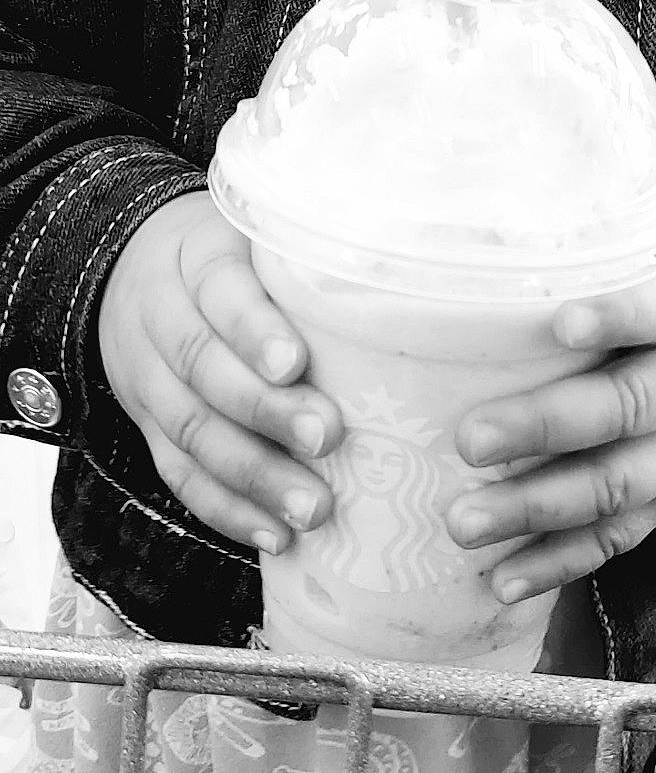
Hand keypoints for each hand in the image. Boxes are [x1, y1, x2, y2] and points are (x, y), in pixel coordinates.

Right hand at [97, 192, 342, 553]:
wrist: (134, 274)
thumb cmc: (234, 258)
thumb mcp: (259, 237)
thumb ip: (311, 264)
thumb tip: (404, 293)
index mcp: (197, 257)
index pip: (220, 290)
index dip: (254, 330)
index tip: (295, 363)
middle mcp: (163, 317)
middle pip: (203, 367)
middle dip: (266, 411)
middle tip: (329, 437)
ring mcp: (149, 378)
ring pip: (191, 431)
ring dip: (253, 477)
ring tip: (312, 508)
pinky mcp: (148, 428)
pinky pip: (180, 475)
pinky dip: (227, 510)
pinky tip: (274, 535)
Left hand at [444, 254, 655, 601]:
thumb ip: (607, 275)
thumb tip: (483, 268)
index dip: (616, 315)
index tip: (562, 322)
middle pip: (628, 407)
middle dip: (546, 426)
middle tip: (470, 439)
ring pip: (616, 484)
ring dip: (537, 507)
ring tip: (464, 521)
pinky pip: (618, 538)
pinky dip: (559, 562)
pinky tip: (502, 578)